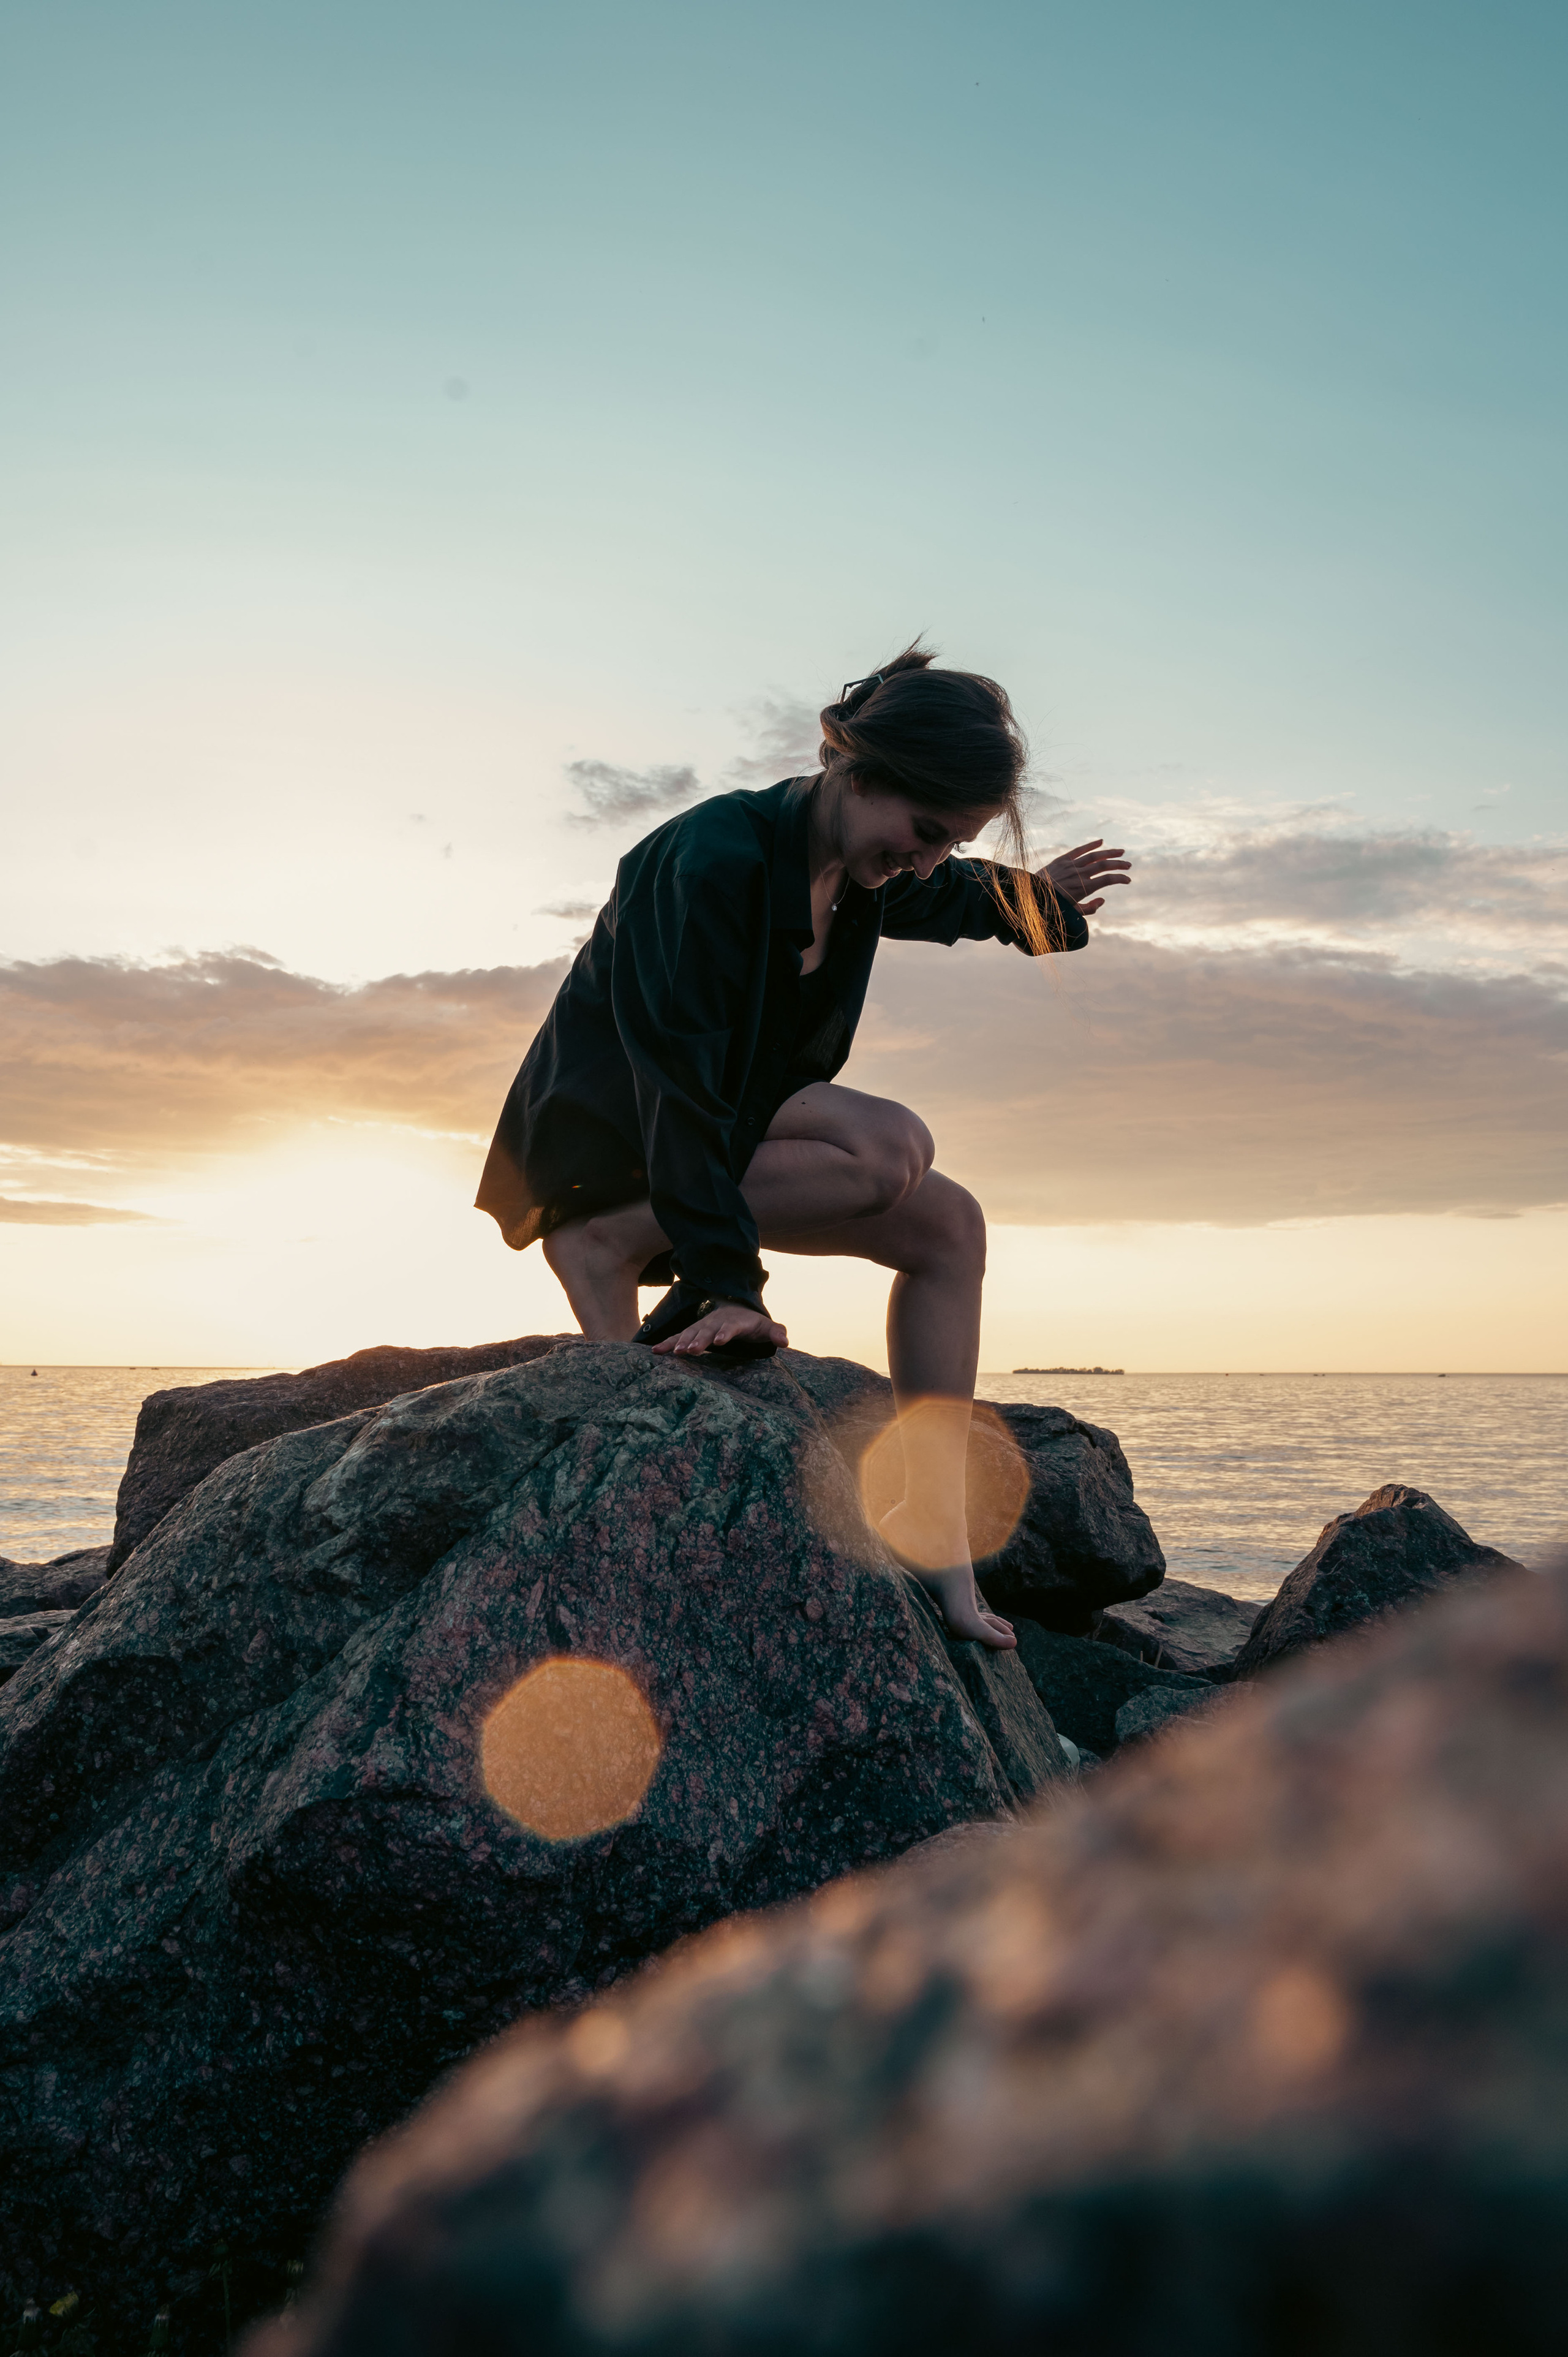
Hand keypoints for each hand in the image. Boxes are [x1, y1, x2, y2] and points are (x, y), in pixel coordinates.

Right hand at [652, 1302, 789, 1355]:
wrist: (737, 1309)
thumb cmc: (753, 1323)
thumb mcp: (767, 1327)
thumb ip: (776, 1332)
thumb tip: (785, 1342)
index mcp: (736, 1320)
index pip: (730, 1326)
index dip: (725, 1332)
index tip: (719, 1341)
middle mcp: (717, 1321)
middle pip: (707, 1329)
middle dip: (699, 1339)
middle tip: (690, 1350)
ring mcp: (703, 1325)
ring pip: (691, 1332)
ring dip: (681, 1341)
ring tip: (674, 1353)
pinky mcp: (694, 1332)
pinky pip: (679, 1337)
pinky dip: (668, 1343)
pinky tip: (656, 1352)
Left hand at [1040, 838, 1130, 915]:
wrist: (1030, 896)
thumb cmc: (1052, 907)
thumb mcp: (1071, 913)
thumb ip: (1089, 909)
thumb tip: (1103, 900)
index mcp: (1083, 888)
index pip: (1107, 880)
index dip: (1120, 879)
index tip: (1128, 880)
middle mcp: (1078, 874)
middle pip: (1104, 865)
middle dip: (1118, 864)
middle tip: (1128, 865)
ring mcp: (1070, 866)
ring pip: (1094, 856)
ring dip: (1109, 853)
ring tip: (1121, 851)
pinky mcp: (1062, 860)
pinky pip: (1079, 850)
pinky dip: (1091, 845)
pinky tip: (1101, 841)